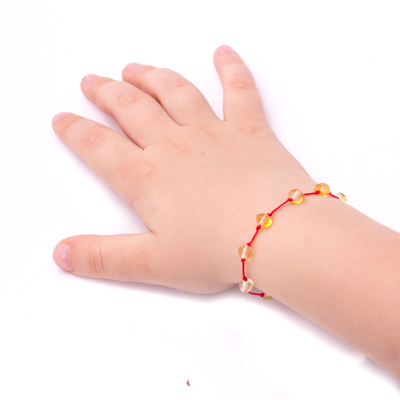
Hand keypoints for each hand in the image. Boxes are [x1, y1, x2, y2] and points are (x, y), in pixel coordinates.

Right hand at [52, 45, 314, 293]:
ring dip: (150, 76)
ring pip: (174, 92)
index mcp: (148, 178)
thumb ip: (104, 258)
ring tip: (134, 68)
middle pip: (131, 108)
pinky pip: (240, 90)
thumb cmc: (218, 251)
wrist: (279, 236)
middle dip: (106, 93)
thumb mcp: (153, 264)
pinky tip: (223, 52)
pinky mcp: (250, 129)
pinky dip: (232, 68)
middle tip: (92, 82)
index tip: (62, 119)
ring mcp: (213, 132)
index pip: (98, 147)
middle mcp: (175, 146)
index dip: (75, 132)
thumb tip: (62, 254)